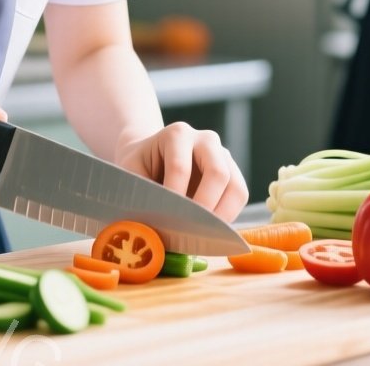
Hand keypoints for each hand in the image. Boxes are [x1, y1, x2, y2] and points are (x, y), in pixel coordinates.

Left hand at [113, 122, 248, 222]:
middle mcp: (206, 140)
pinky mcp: (233, 173)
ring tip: (201, 235)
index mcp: (177, 134)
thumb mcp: (131, 172)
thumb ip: (140, 194)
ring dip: (221, 217)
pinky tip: (209, 229)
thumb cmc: (140, 164)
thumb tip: (151, 227)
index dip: (174, 198)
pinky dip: (227, 217)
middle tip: (189, 230)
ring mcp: (224, 155)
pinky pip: (239, 197)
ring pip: (236, 188)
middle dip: (203, 207)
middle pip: (217, 173)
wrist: (151, 154)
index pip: (180, 168)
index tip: (166, 221)